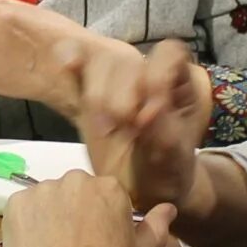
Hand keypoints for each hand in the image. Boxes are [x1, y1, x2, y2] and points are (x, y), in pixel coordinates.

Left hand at [2, 173, 177, 246]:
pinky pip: (22, 208)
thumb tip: (168, 207)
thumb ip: (156, 226)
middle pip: (75, 192)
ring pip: (47, 199)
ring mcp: (42, 189)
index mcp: (109, 187)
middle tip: (73, 245)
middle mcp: (75, 179)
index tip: (97, 240)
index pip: (105, 195)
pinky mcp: (16, 203)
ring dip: (49, 216)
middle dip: (74, 211)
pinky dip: (26, 224)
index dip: (100, 218)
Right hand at [65, 38, 210, 212]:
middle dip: (121, 93)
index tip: (149, 115)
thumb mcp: (174, 157)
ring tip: (104, 129)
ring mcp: (116, 84)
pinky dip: (74, 63)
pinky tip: (69, 65)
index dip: (157, 77)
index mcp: (178, 84)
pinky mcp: (90, 96)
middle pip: (127, 60)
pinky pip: (80, 70)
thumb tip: (147, 112)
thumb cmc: (168, 171)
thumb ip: (165, 130)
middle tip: (125, 127)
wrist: (145, 191)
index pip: (168, 56)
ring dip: (97, 93)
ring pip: (100, 64)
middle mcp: (147, 75)